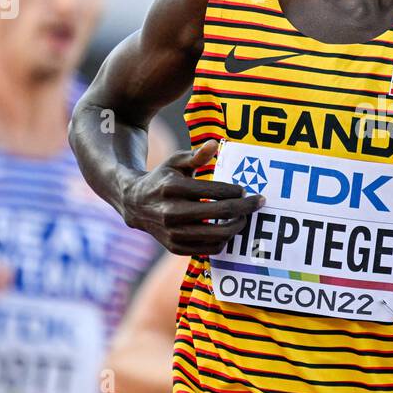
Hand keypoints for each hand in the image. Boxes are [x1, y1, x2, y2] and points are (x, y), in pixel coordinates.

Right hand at [119, 140, 263, 255]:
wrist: (135, 204)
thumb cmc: (162, 179)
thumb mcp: (175, 162)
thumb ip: (196, 155)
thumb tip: (214, 144)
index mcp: (173, 188)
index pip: (216, 192)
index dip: (237, 192)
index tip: (246, 190)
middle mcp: (171, 212)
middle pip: (221, 213)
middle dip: (245, 208)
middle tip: (257, 203)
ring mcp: (173, 233)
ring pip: (218, 235)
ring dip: (237, 226)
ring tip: (244, 217)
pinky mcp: (175, 247)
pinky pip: (209, 249)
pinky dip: (223, 240)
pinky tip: (227, 229)